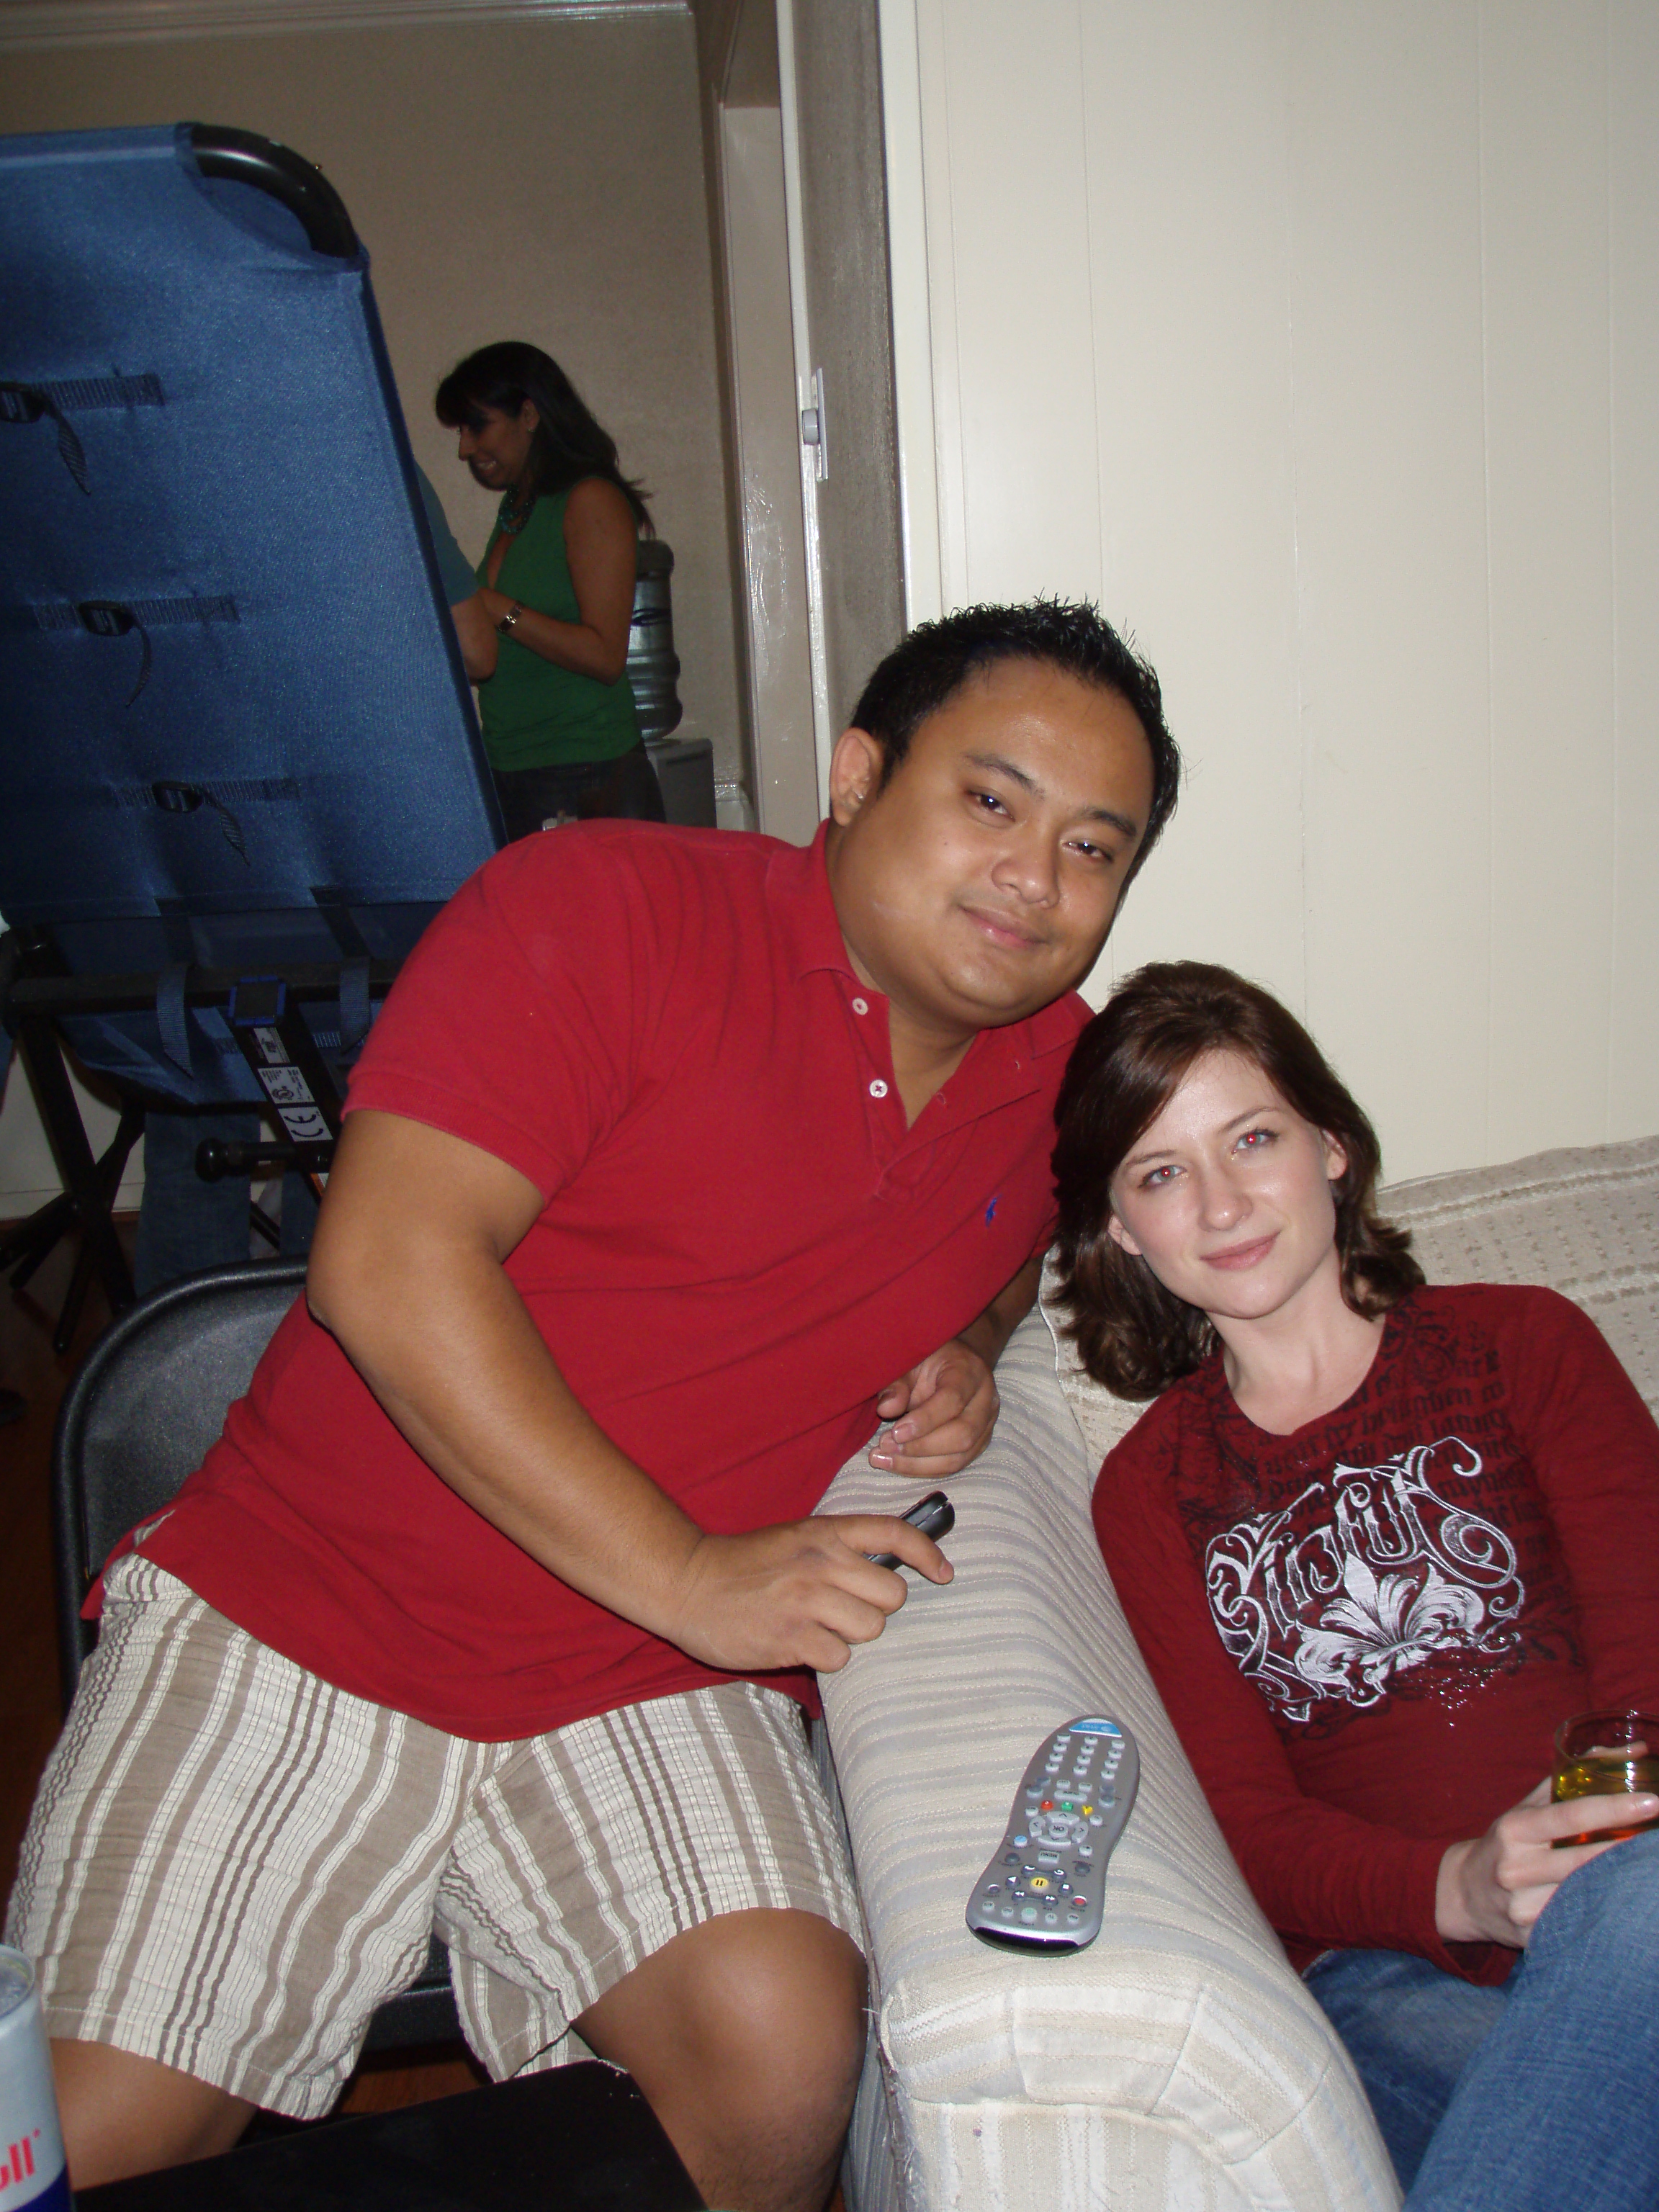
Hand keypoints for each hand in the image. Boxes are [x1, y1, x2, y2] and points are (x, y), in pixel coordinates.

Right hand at [661, 1514, 952, 1674]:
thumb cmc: (744, 1565)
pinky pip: (840, 1657)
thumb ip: (839, 1548)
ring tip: (817, 1627)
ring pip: (871, 1628)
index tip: (943, 1573)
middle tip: (846, 1609)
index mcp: (823, 1533)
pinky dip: (825, 1657)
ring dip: (850, 1635)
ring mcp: (806, 1600)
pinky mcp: (790, 1637)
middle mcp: (820, 1562)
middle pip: (893, 1593)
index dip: (928, 1553)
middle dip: (877, 1607)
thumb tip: (895, 1565)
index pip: (895, 1532)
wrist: (687, 1582)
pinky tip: (799, 1643)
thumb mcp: (795, 1539)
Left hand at [868, 1339, 999, 1475]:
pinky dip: (924, 1469)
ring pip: (959, 1457)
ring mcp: (986, 1425)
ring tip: (885, 1459)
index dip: (924, 1420)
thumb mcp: (910, 1360)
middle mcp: (985, 1400)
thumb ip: (898, 1383)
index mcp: (969, 1371)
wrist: (957, 1363)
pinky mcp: (979, 1443)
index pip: (953, 1401)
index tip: (895, 1432)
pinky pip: (955, 1464)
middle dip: (920, 1447)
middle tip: (885, 1446)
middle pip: (962, 1434)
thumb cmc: (930, 1360)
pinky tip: (897, 1464)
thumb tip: (886, 1409)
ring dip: (918, 1464)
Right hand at [1435, 1775, 1658, 1946]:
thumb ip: (1572, 1780)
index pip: (1570, 1816)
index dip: (1614, 1808)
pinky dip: (1604, 1911)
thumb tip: (1630, 1752)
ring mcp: (1524, 1906)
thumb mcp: (1526, 1808)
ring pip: (1587, 1895)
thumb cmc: (1506, 1843)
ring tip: (1647, 1868)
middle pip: (1585, 1859)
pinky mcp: (1533, 1938)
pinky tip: (1620, 1902)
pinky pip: (1580, 1924)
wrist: (1463, 1894)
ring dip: (1620, 1883)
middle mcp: (1517, 1868)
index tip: (1652, 1801)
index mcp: (1514, 1829)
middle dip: (1629, 1849)